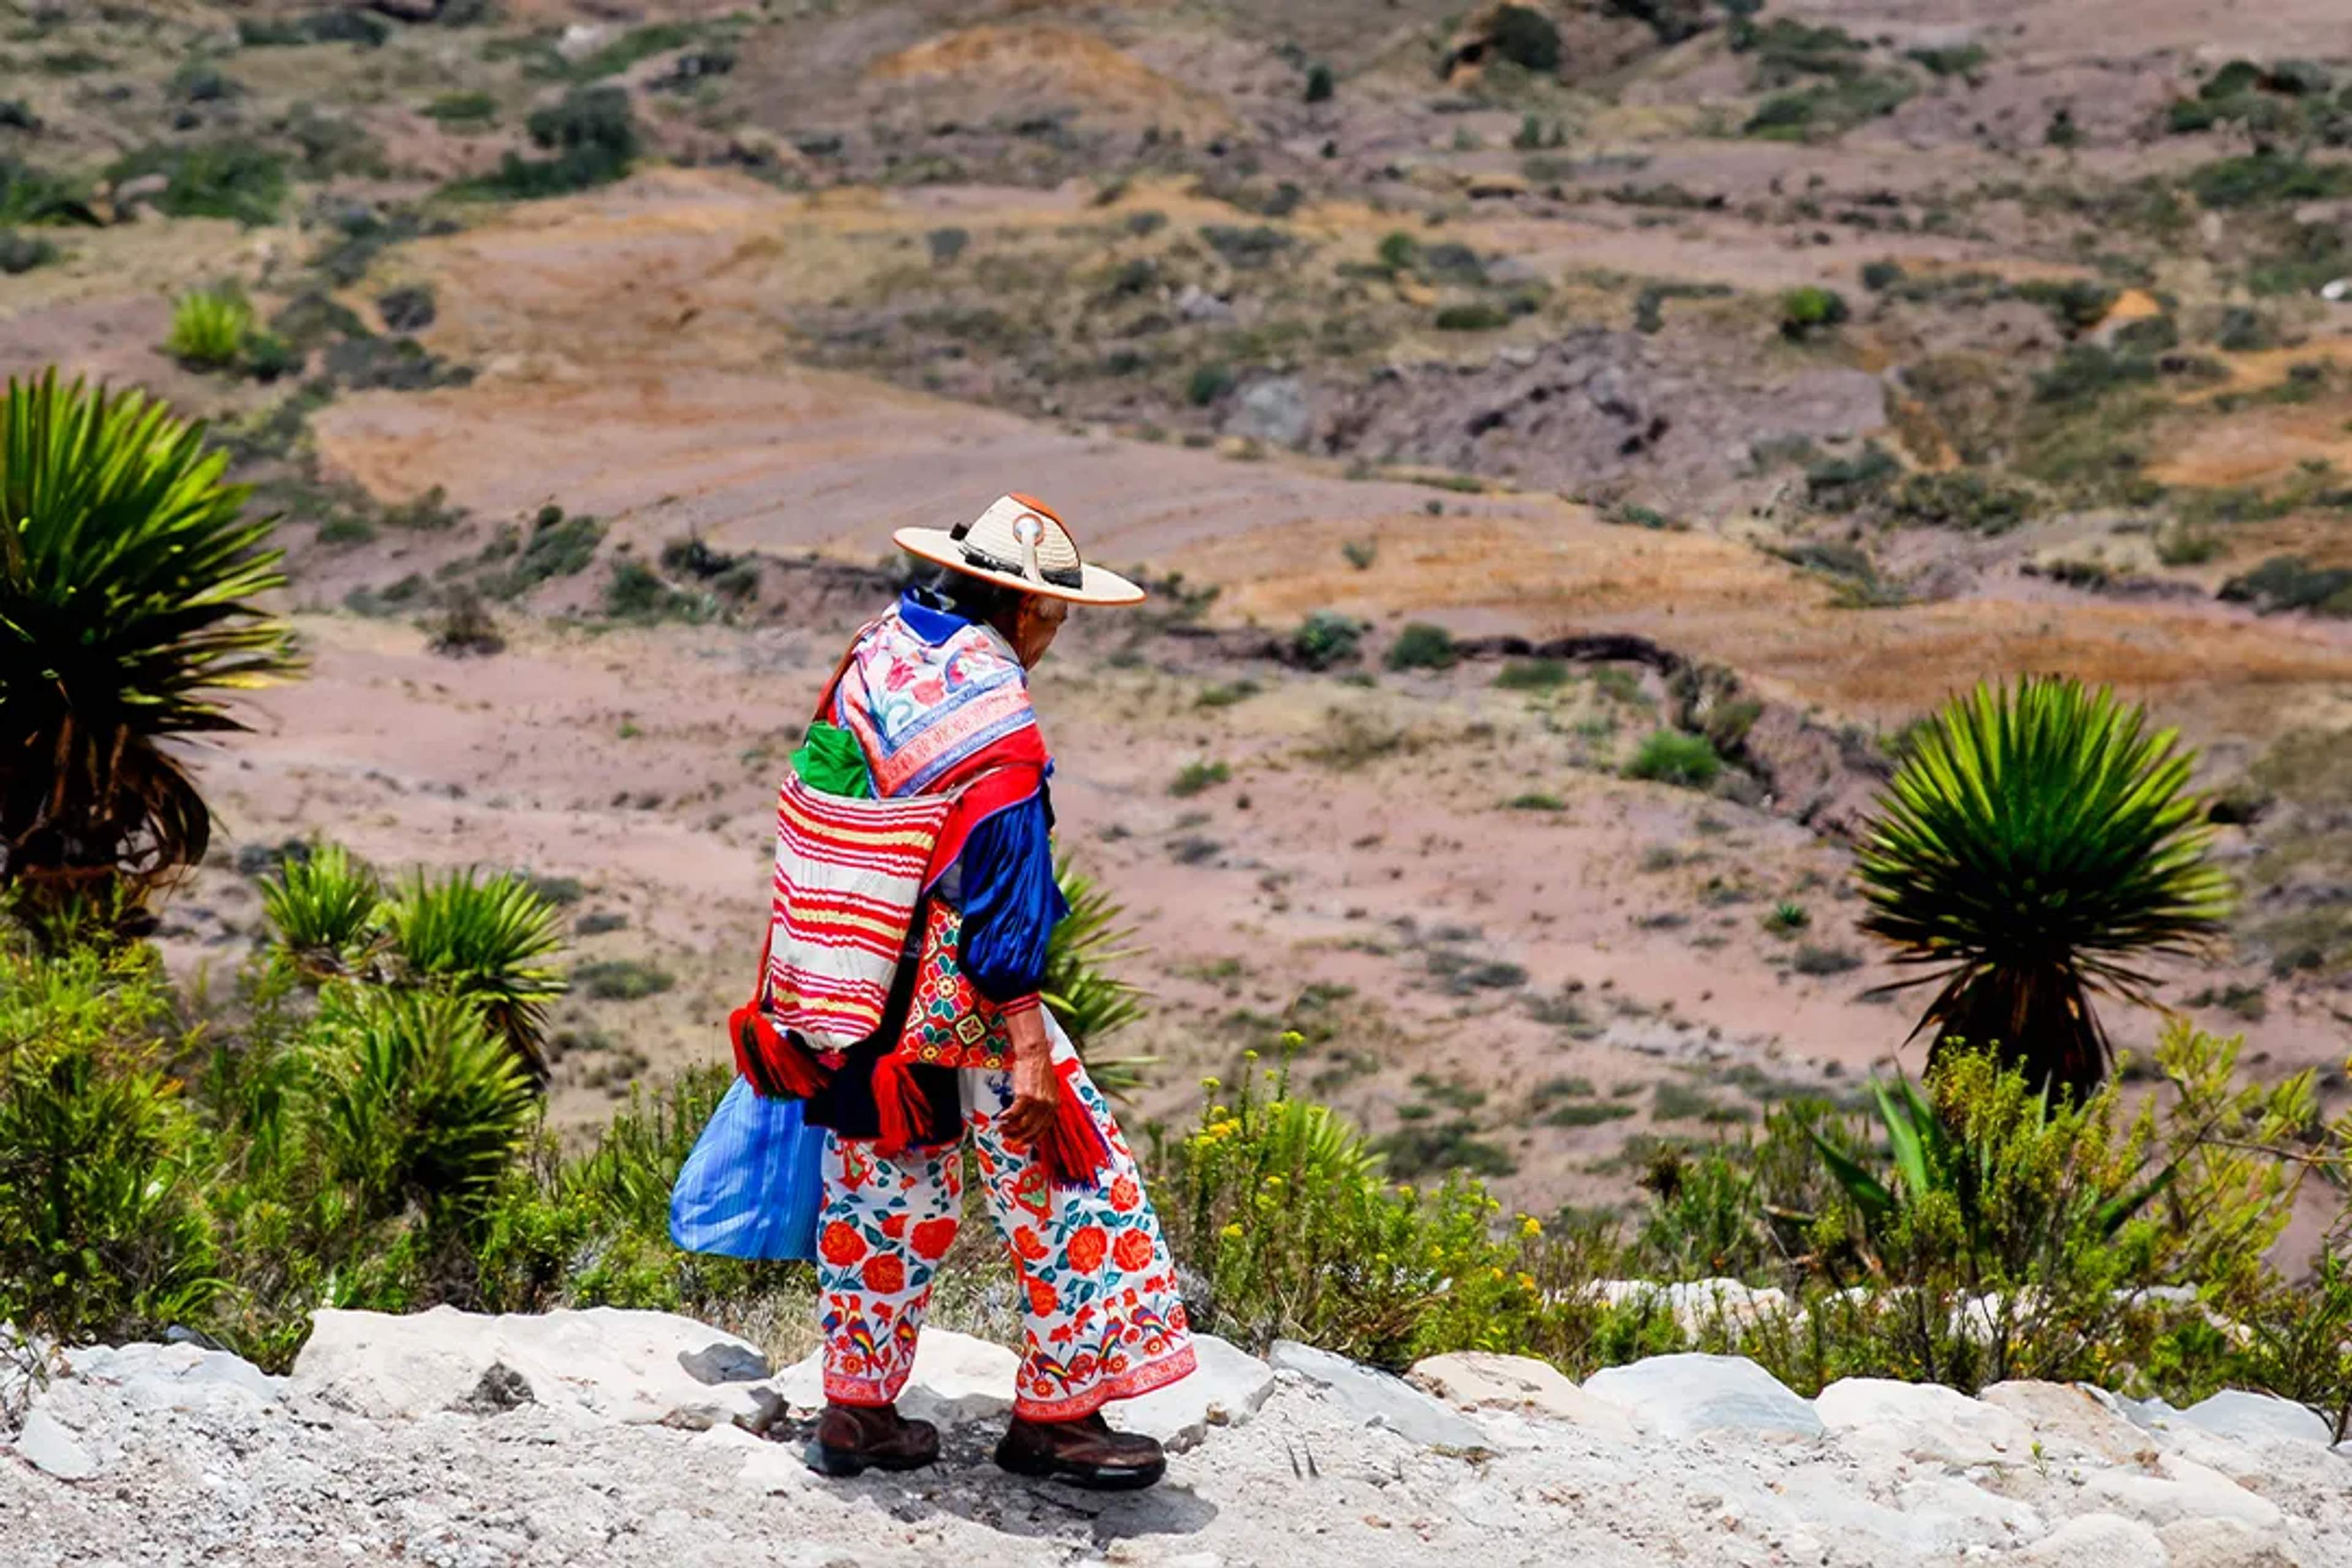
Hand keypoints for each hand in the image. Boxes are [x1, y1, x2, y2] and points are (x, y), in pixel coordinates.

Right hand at [998, 1007, 1056, 1145]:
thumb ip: (1043, 1104)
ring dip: (1010, 1129)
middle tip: (1008, 1137)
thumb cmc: (1038, 1069)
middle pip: (1032, 1129)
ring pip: (1022, 1124)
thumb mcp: (1046, 1090)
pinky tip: (999, 1118)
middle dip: (1018, 1137)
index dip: (1032, 1137)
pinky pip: (1013, 1113)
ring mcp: (1037, 1101)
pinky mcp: (1025, 1096)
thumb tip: (1032, 1118)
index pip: (1044, 1129)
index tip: (1023, 1141)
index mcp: (1054, 1105)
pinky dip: (1005, 1118)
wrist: (1034, 1054)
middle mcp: (1048, 1105)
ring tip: (1002, 1129)